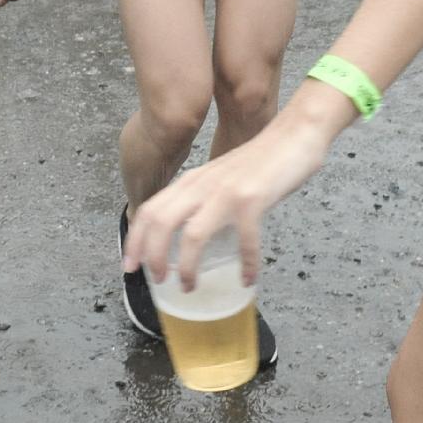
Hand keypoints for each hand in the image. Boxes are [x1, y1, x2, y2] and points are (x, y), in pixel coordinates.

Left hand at [121, 111, 329, 289]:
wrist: (293, 136)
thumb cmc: (259, 163)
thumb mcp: (219, 179)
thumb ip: (202, 200)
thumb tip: (187, 235)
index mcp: (190, 182)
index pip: (149, 210)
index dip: (135, 240)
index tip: (129, 266)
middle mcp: (201, 185)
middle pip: (160, 222)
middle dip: (151, 256)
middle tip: (156, 280)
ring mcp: (225, 191)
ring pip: (192, 235)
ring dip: (187, 266)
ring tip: (189, 286)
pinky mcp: (252, 199)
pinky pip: (244, 241)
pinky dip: (245, 264)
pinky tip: (248, 278)